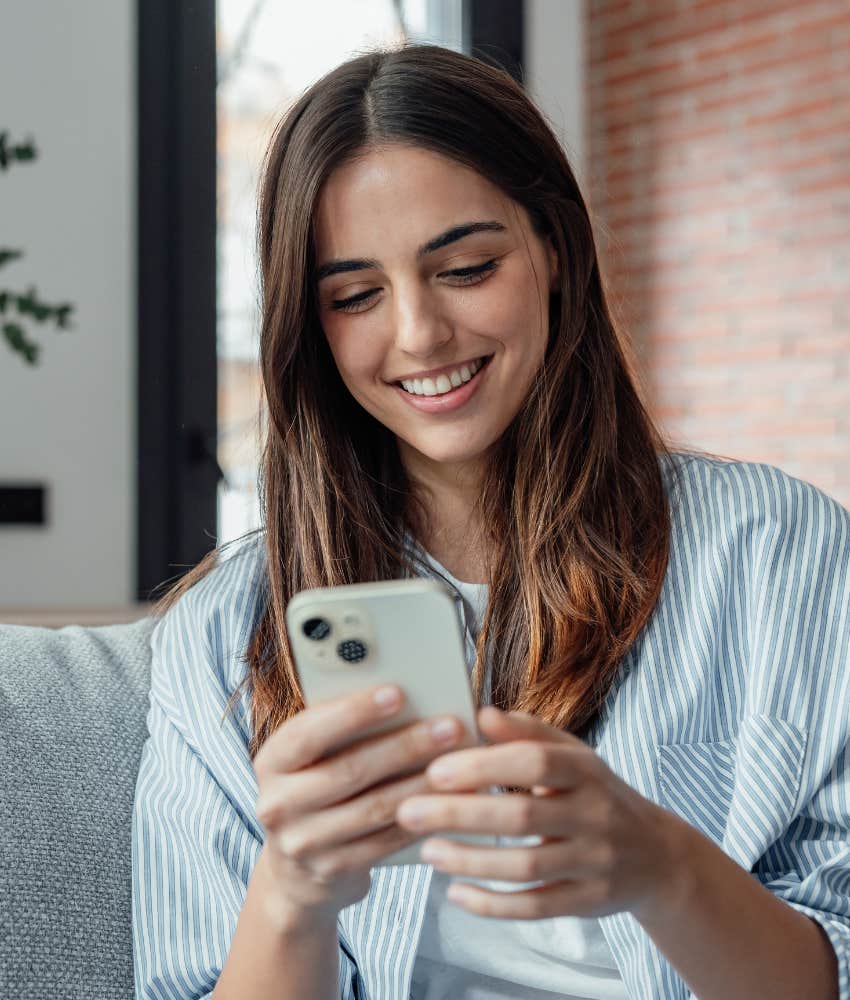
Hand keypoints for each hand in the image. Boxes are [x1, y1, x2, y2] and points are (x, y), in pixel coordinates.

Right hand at [252, 685, 468, 923]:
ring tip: (460, 762)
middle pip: (350, 770)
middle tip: (449, 726)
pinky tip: (448, 801)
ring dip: (422, 783)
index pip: (309, 732)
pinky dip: (421, 818)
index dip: (354, 712)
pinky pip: (386, 841)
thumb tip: (401, 695)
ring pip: (374, 807)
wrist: (294, 871)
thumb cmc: (314, 789)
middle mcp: (278, 804)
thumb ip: (339, 731)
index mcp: (271, 762)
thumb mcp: (309, 759)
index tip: (397, 692)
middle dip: (405, 745)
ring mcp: (303, 843)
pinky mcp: (332, 870)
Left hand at [395, 706, 692, 920]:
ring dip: (471, 861)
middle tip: (409, 812)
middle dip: (461, 815)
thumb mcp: (572, 756)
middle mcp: (594, 814)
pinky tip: (457, 894)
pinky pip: (536, 907)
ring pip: (526, 867)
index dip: (484, 766)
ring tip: (427, 851)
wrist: (656, 856)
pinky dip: (494, 904)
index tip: (435, 770)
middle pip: (523, 817)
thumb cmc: (596, 793)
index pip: (533, 762)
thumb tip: (481, 712)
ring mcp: (594, 862)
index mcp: (585, 770)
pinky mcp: (588, 902)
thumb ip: (527, 733)